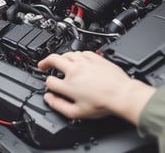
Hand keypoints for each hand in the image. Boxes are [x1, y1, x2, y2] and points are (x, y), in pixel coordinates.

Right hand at [38, 51, 155, 123]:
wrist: (121, 94)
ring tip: (61, 61)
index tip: (50, 85)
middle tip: (43, 64)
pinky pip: (82, 52)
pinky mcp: (95, 58)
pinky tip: (78, 58)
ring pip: (68, 54)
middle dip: (45, 62)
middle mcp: (74, 70)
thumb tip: (49, 99)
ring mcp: (85, 62)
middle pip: (54, 59)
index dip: (47, 83)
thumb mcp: (77, 112)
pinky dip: (77, 55)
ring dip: (62, 57)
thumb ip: (58, 105)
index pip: (50, 81)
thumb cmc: (102, 104)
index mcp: (68, 85)